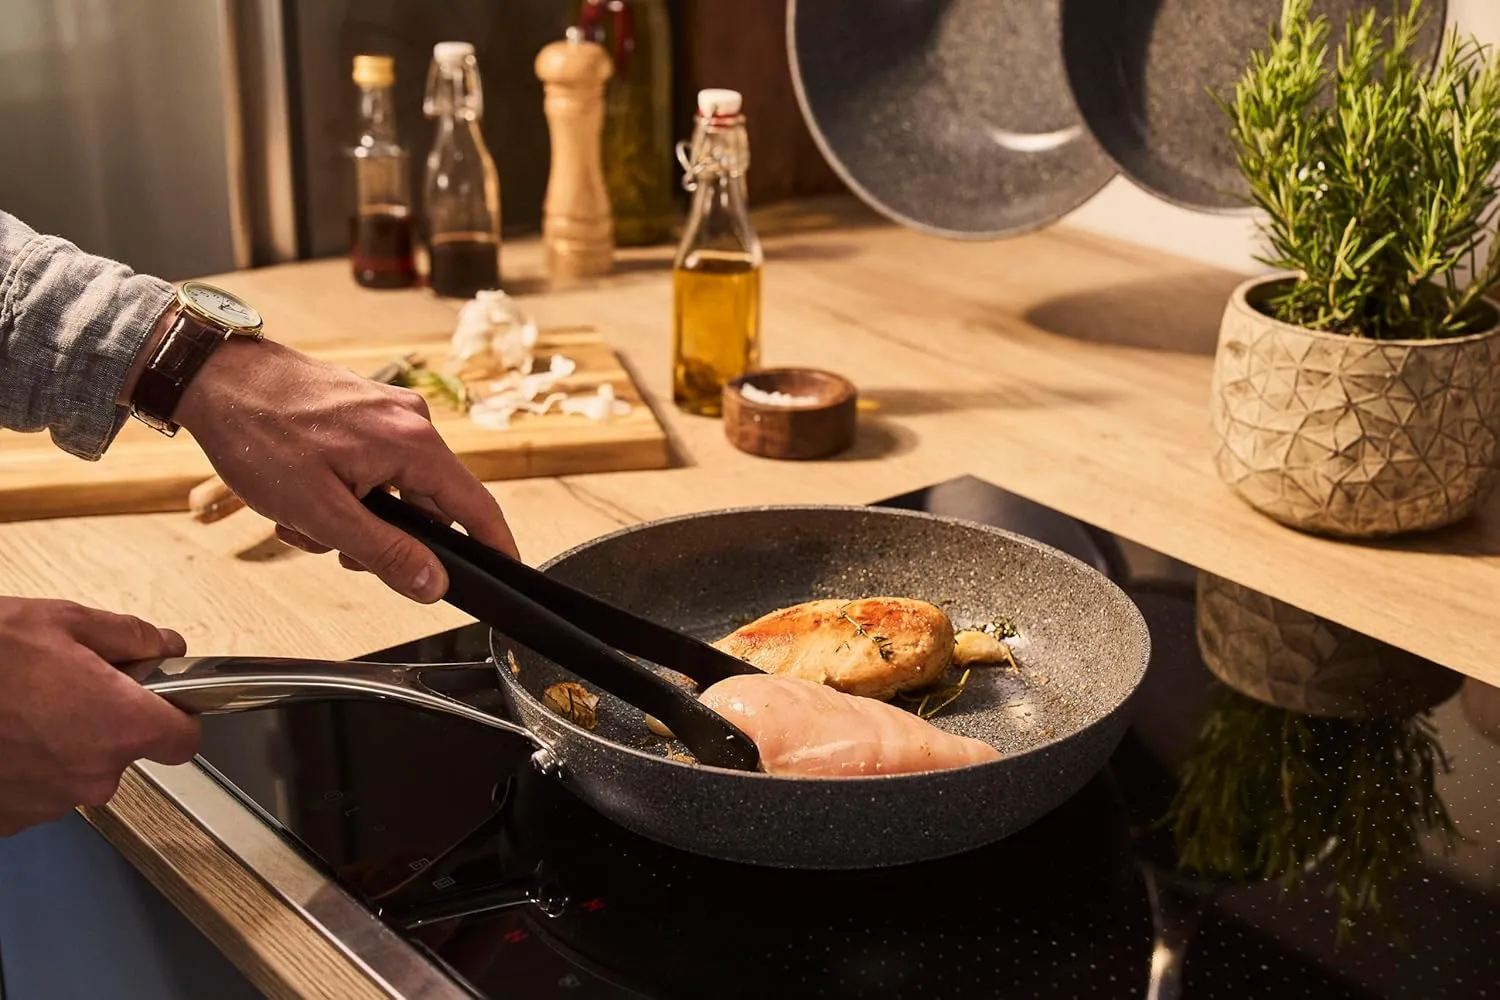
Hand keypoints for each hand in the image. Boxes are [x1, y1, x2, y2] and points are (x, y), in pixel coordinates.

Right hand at [0, 597, 198, 836]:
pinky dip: (23, 765)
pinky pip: (34, 789)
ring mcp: (49, 802)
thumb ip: (129, 636)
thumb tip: (164, 645)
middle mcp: (93, 774)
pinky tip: (1, 734)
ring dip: (60, 743)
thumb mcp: (63, 621)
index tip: (163, 702)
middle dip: (105, 720)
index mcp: (121, 725)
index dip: (176, 717)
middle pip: (123, 753)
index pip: (183, 740)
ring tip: (19, 707)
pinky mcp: (10, 819)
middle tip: (66, 686)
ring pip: (76, 771)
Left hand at [175, 338, 517, 602]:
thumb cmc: (258, 432)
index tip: (505, 573)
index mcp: (412, 443)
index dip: (494, 547)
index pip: (475, 506)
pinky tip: (301, 493)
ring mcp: (387, 411)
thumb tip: (432, 583)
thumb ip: (385, 552)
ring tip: (301, 517)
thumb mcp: (321, 512)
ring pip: (394, 488)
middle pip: (428, 503)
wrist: (212, 375)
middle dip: (386, 536)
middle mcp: (410, 420)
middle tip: (334, 548)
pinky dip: (344, 489)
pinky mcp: (363, 409)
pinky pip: (374, 465)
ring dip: (355, 515)